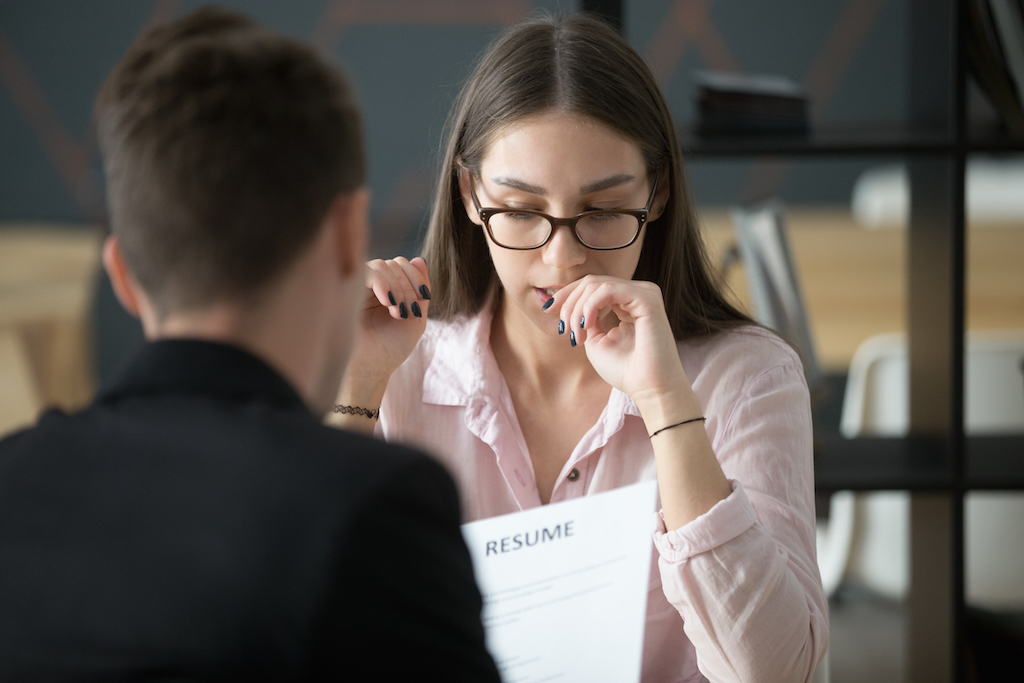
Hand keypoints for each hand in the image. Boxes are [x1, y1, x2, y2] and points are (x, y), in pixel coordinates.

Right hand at [345, 256, 430, 397]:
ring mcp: (357, 286)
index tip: (424, 296)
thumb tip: (420, 259)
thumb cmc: (391, 347)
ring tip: (397, 312)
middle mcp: (371, 284)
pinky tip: (386, 302)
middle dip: (407, 286)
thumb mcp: (415, 318)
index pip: (403, 264)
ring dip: (396, 287)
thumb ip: (420, 291)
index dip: (416, 276)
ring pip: (381, 265)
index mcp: (388, 288)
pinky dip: (381, 283)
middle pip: (394, 263)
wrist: (369, 368)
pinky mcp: (346, 289)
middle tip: (407, 312)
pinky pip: (366, 271)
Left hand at [552, 276, 690, 404]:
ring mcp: (644, 293)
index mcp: (627, 302)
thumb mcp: (595, 341)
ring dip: (577, 309)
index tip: (547, 310)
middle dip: (568, 303)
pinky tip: (586, 324)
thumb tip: (573, 306)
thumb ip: (586, 320)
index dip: (566, 295)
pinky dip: (590, 305)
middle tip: (563, 330)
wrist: (649, 389)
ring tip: (576, 334)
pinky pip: (608, 289)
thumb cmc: (625, 370)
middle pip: (591, 282)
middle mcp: (637, 293)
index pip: (592, 286)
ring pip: (596, 284)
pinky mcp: (647, 298)